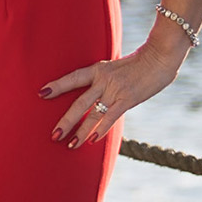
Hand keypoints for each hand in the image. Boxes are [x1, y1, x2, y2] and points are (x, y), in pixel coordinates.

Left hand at [39, 42, 184, 147]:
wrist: (159, 56)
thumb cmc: (139, 62)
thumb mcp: (116, 66)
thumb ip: (105, 79)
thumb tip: (96, 94)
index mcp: (99, 68)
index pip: (73, 77)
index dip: (58, 85)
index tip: (42, 93)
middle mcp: (103, 79)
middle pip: (79, 102)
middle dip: (66, 120)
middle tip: (54, 135)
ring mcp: (115, 89)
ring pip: (93, 114)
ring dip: (81, 131)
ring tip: (70, 145)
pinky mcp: (128, 99)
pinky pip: (111, 116)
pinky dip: (101, 129)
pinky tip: (93, 140)